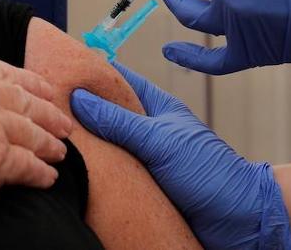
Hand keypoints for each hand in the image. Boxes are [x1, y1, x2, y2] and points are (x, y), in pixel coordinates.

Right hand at [0, 38, 73, 213]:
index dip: (17, 79)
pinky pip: (26, 166)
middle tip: (62, 118)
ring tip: (60, 151)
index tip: (33, 85)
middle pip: (19, 97)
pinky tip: (47, 178)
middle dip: (44, 109)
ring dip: (48, 141)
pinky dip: (39, 173)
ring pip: (28, 130)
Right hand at [71, 63, 290, 249]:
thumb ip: (120, 121)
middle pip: (110, 115)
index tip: (65, 69)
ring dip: (89, 146)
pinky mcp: (144, 187)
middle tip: (51, 108)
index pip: (122, 81)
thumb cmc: (211, 174)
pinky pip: (115, 175)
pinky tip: (77, 171)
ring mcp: (147, 159)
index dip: (95, 74)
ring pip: (109, 146)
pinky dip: (98, 173)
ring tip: (58, 138)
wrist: (238, 220)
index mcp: (159, 109)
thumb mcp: (160, 141)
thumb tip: (81, 98)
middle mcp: (151, 132)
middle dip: (84, 111)